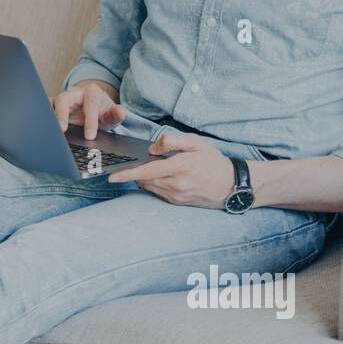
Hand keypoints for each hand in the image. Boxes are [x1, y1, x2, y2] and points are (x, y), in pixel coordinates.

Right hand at [49, 80, 124, 139]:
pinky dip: (43, 117)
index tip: (89, 136)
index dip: (90, 120)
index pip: (90, 104)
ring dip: (49, 115)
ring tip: (49, 129)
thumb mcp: (111, 114)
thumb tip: (120, 112)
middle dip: (62, 113)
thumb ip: (116, 114)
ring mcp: (62, 99)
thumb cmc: (101, 112)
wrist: (93, 109)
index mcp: (91, 92)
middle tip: (62, 129)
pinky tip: (42, 129)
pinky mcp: (53, 106)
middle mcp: (74, 93)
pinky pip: (45, 109)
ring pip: (52, 102)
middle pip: (65, 98)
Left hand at [106, 132, 234, 208]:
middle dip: (133, 174)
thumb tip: (153, 148)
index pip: (147, 171)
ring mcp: (176, 196)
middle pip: (145, 180)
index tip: (111, 176)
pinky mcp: (177, 202)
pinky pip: (157, 192)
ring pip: (149, 187)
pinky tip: (157, 176)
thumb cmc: (213, 162)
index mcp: (181, 167)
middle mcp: (177, 184)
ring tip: (144, 168)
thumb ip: (172, 141)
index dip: (127, 174)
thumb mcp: (196, 143)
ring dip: (143, 178)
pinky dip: (152, 184)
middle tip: (127, 165)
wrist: (231, 185)